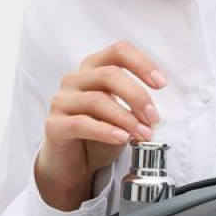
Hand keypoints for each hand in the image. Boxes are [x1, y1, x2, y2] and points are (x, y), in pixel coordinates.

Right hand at [35, 41, 167, 206]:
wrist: (72, 164)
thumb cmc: (98, 134)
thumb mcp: (122, 113)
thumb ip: (136, 105)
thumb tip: (156, 111)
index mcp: (93, 68)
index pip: (119, 51)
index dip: (142, 64)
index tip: (161, 83)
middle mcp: (75, 79)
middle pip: (109, 74)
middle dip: (137, 96)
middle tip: (153, 117)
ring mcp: (62, 101)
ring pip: (97, 100)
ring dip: (126, 118)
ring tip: (142, 134)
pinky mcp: (54, 125)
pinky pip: (81, 124)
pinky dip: (106, 131)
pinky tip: (121, 138)